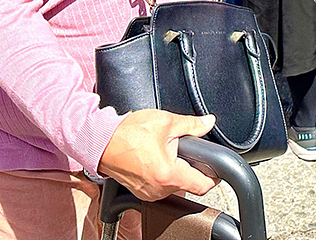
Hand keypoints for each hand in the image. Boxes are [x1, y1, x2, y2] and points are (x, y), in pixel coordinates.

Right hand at [98, 110, 216, 201]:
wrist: (101, 141)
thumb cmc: (127, 133)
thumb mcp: (166, 122)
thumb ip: (192, 124)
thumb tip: (208, 122)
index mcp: (169, 174)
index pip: (203, 185)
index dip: (213, 175)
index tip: (215, 167)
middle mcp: (159, 189)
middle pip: (189, 184)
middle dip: (191, 167)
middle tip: (184, 149)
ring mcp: (148, 193)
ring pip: (174, 186)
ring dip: (176, 171)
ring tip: (166, 152)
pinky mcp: (140, 192)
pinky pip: (160, 186)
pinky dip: (163, 174)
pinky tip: (156, 159)